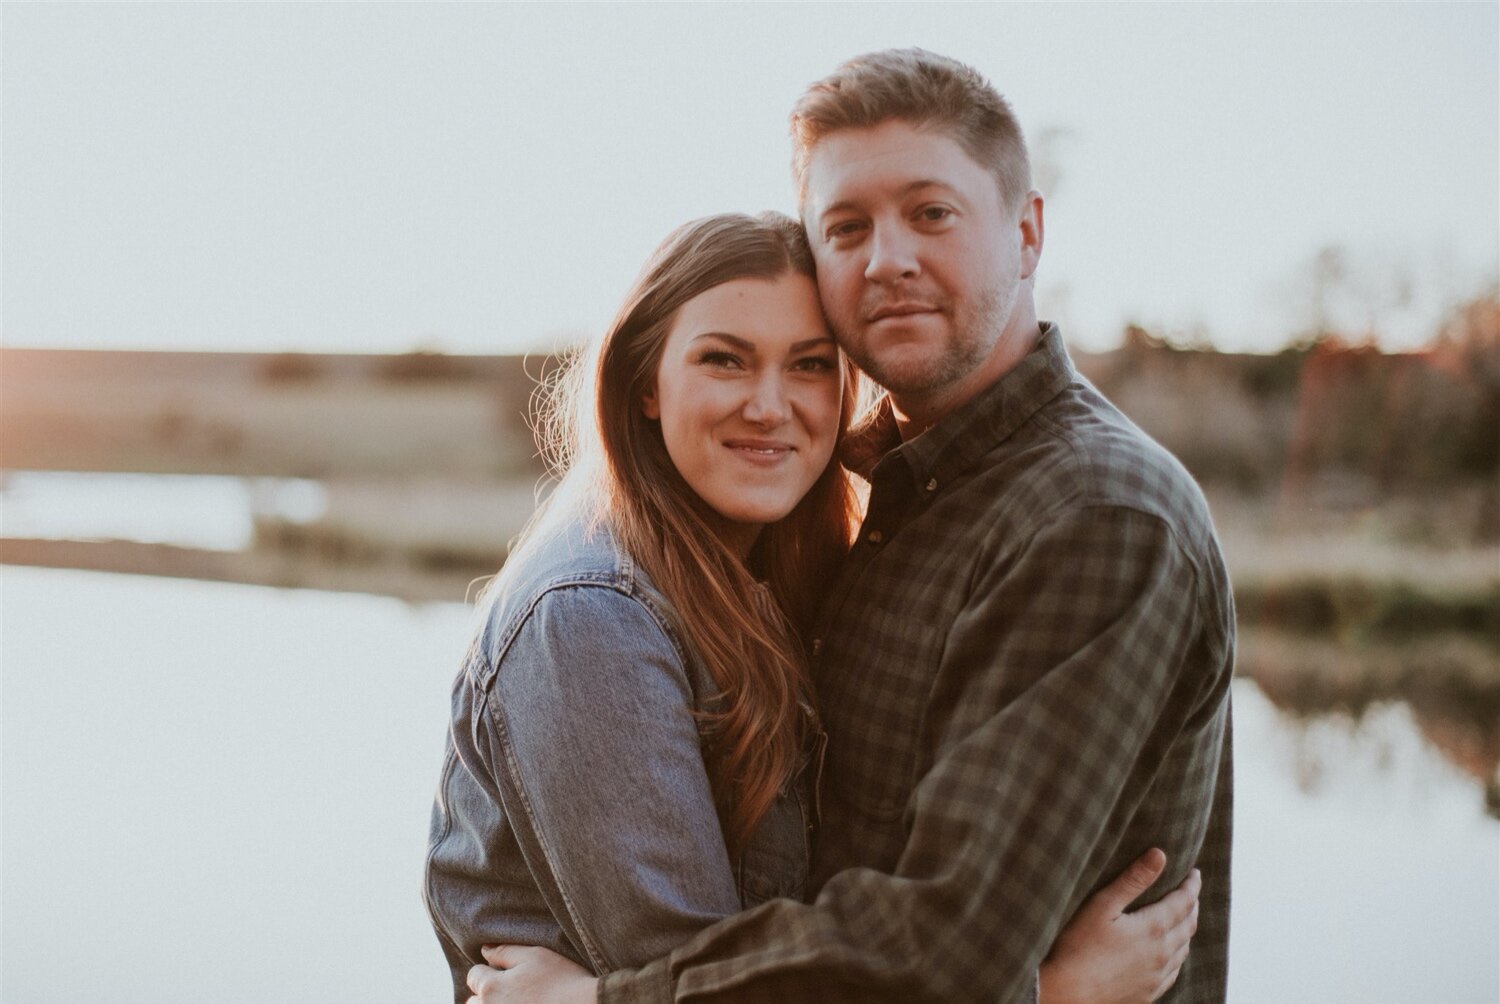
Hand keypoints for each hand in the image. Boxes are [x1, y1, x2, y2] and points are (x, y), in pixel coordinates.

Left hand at [465, 945, 597, 1003]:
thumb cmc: (562, 981)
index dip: (487, 970)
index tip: (504, 972)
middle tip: (510, 992)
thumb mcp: (535, 956)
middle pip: (473, 1002)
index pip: (474, 976)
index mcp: (492, 987)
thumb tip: (485, 950)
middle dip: (484, 995)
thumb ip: (505, 952)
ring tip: (517, 1002)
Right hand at [1039, 848, 1199, 1003]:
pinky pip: (1175, 970)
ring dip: (1188, 928)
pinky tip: (1173, 952)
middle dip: (1193, 904)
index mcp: (1153, 928)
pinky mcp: (1149, 992)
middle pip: (1188, 924)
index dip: (1191, 884)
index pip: (1184, 901)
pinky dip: (1180, 954)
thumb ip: (1133, 879)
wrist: (1068, 994)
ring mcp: (1157, 976)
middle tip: (1191, 890)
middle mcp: (1162, 953)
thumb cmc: (1078, 946)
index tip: (1194, 872)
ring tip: (1185, 916)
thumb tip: (1160, 854)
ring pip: (1184, 948)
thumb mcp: (1102, 905)